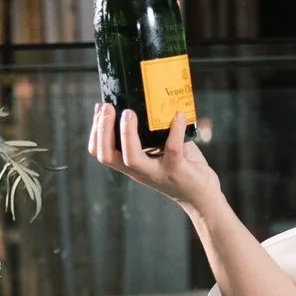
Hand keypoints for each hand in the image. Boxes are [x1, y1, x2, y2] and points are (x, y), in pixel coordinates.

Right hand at [87, 103, 221, 216]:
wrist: (200, 197)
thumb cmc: (181, 167)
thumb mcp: (160, 150)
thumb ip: (152, 133)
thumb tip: (148, 99)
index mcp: (131, 165)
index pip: (102, 154)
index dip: (95, 132)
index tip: (99, 109)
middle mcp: (140, 171)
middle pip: (108, 156)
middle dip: (103, 131)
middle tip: (107, 108)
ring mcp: (157, 172)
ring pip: (132, 159)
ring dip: (127, 134)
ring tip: (128, 113)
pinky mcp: (178, 171)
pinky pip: (173, 149)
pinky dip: (174, 129)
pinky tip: (177, 114)